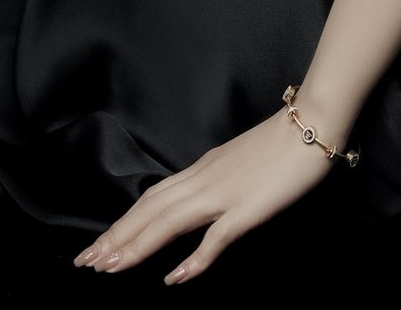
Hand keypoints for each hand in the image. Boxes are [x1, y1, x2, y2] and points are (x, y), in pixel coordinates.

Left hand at [72, 105, 336, 284]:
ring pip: (169, 220)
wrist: (314, 122)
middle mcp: (204, 179)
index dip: (125, 223)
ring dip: (137, 245)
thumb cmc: (284, 141)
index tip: (100, 245)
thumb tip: (202, 201)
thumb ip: (219, 179)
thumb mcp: (239, 160)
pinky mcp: (247, 208)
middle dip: (117, 237)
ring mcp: (224, 193)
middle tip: (86, 262)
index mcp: (203, 168)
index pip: (153, 198)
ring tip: (109, 268)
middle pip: (150, 209)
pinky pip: (215, 237)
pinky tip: (174, 278)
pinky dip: (193, 259)